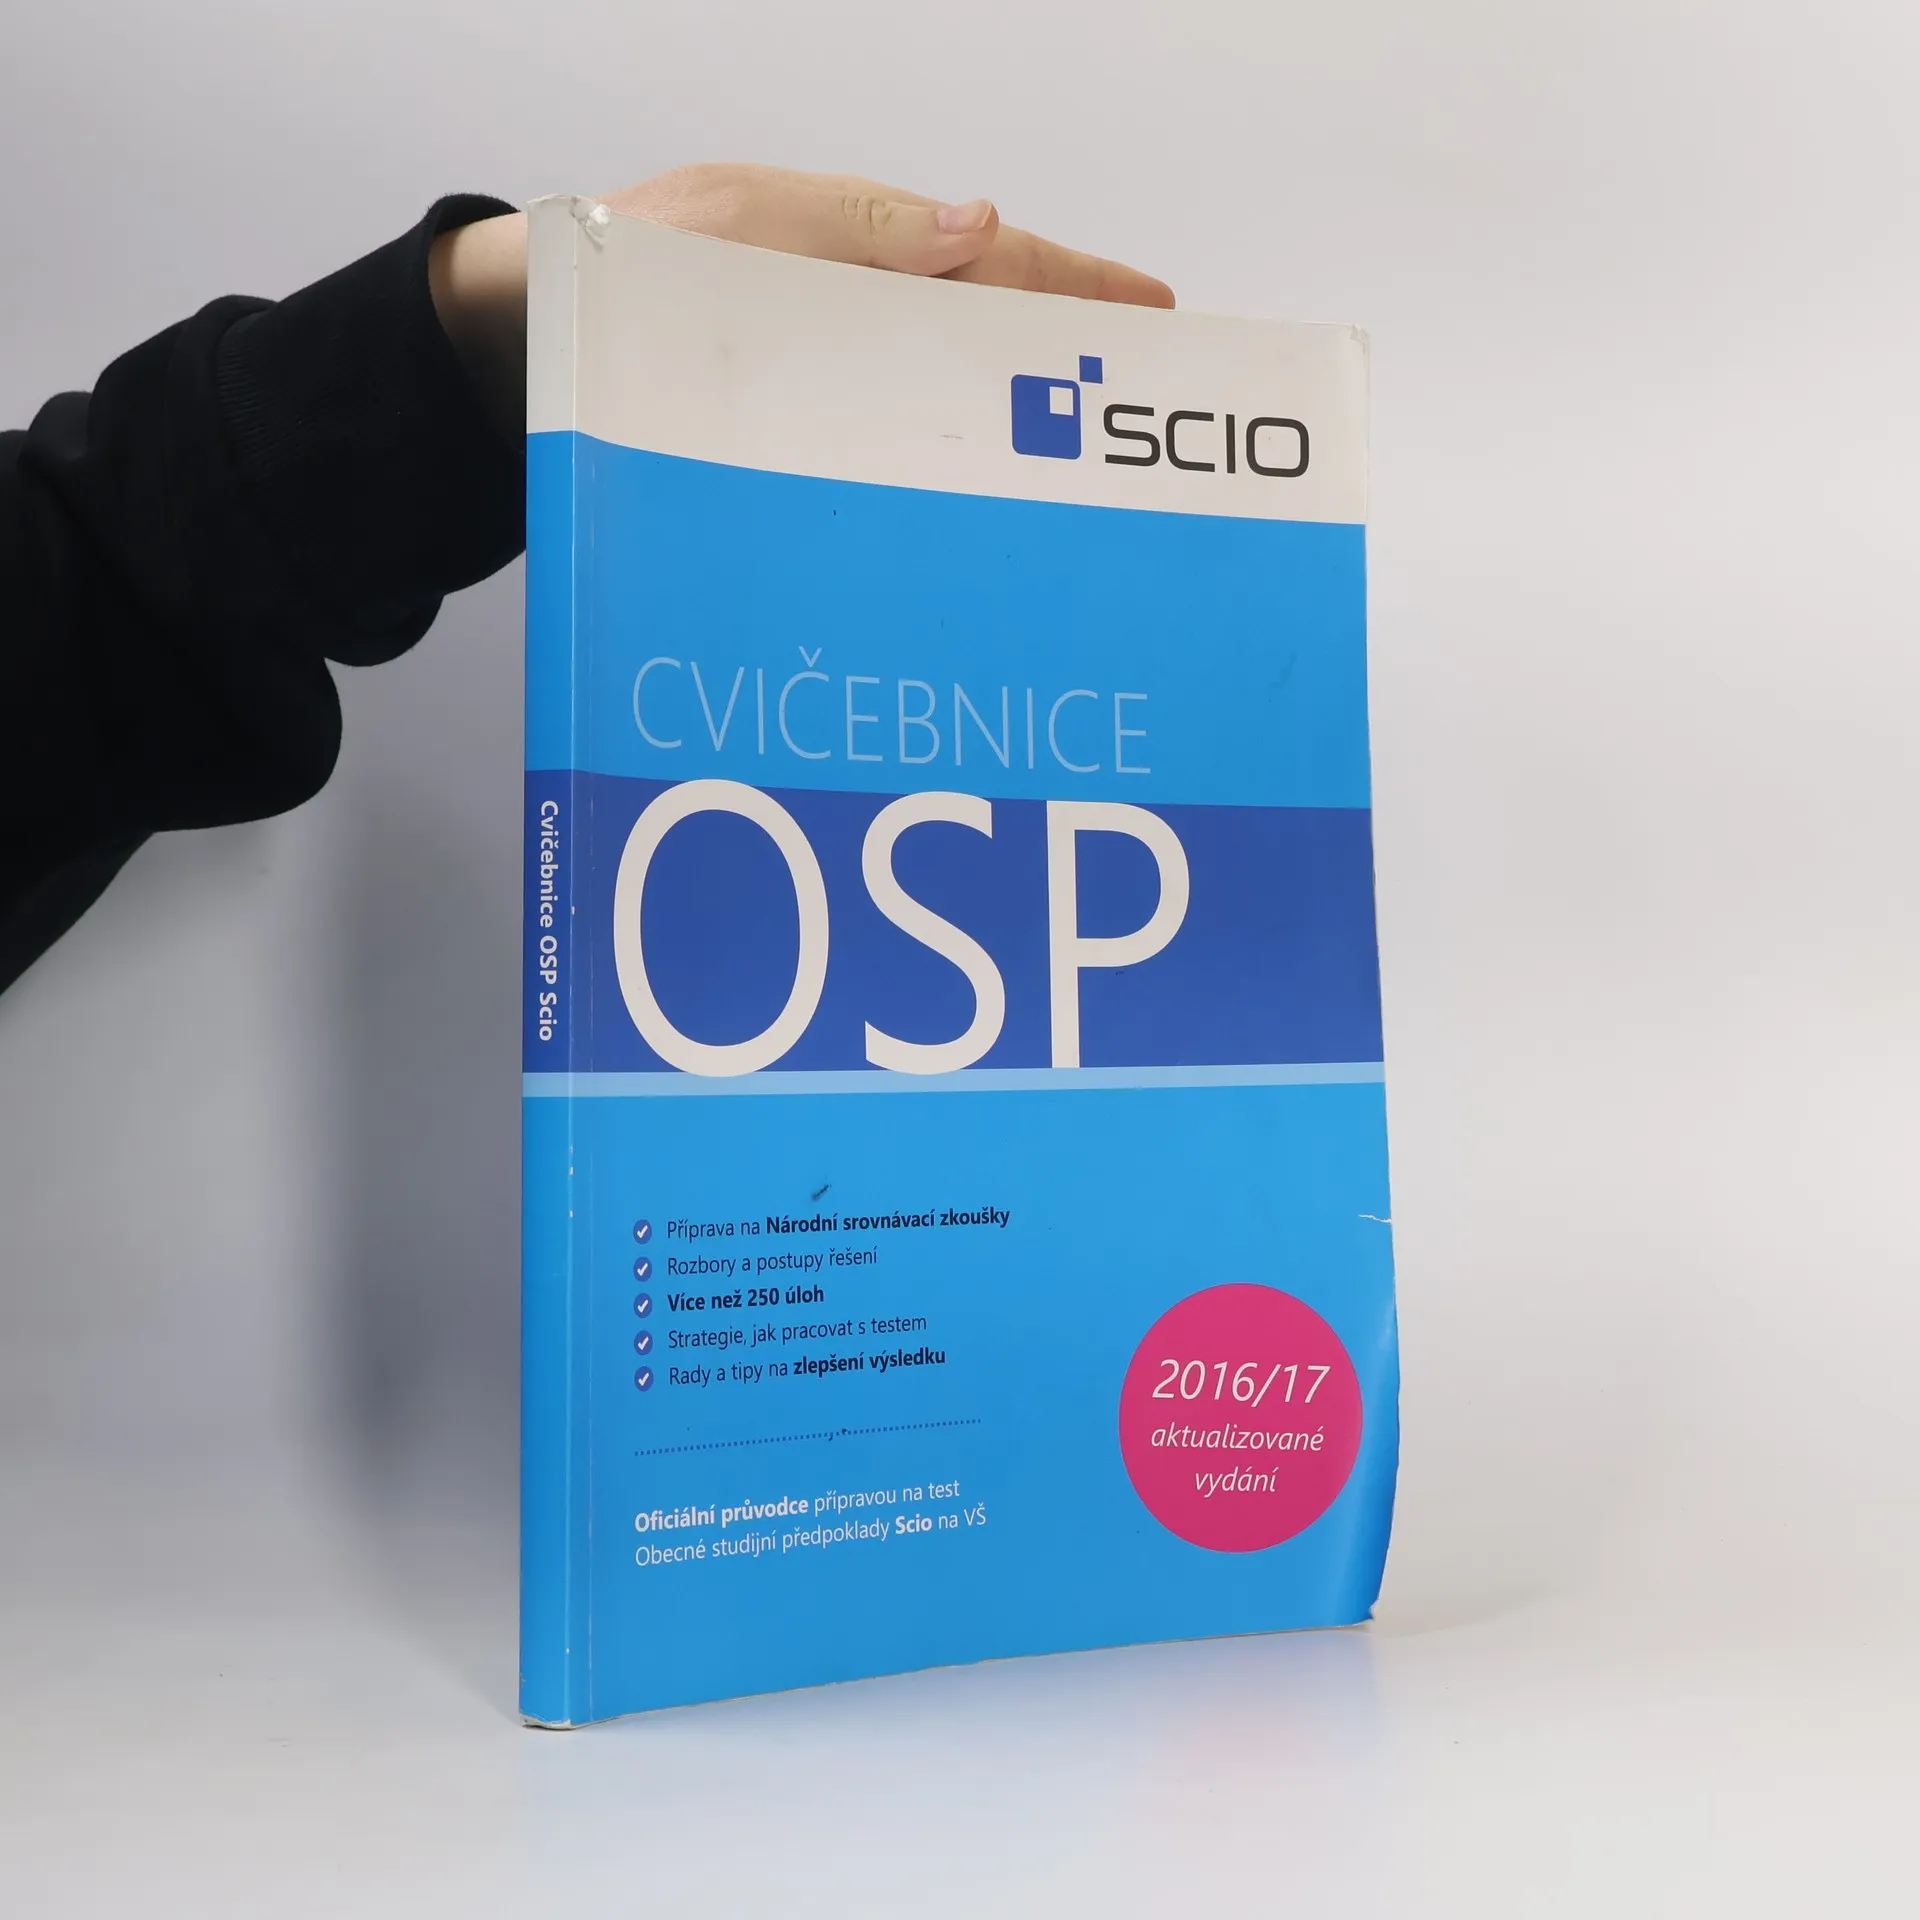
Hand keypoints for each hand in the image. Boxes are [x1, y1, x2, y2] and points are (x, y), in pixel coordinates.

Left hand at [430, 163, 1174, 433]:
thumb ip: (853, 230)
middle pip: (980, 325)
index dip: (1073, 284)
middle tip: (1138, 393)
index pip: (988, 258)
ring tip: (1076, 446)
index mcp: (850, 243)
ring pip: (938, 382)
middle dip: (1062, 350)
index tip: (1152, 310)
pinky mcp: (790, 419)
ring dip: (1006, 407)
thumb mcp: (732, 227)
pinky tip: (965, 485)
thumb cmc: (617, 269)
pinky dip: (933, 445)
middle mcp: (847, 306)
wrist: (517, 333)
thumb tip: (976, 224)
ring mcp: (822, 365)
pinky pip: (882, 427)